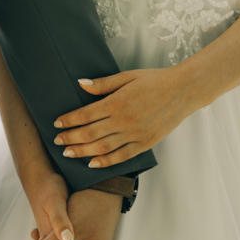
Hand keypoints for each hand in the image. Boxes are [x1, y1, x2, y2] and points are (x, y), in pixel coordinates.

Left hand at [53, 66, 190, 167]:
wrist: (183, 91)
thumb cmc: (154, 80)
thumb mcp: (127, 76)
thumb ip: (103, 83)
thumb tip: (80, 83)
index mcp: (117, 102)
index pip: (85, 115)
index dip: (69, 120)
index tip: (56, 124)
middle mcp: (123, 121)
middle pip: (90, 133)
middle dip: (70, 138)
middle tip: (56, 141)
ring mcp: (134, 135)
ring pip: (102, 148)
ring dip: (82, 152)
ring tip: (68, 153)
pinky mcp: (145, 144)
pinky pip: (122, 156)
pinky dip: (106, 162)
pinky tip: (92, 164)